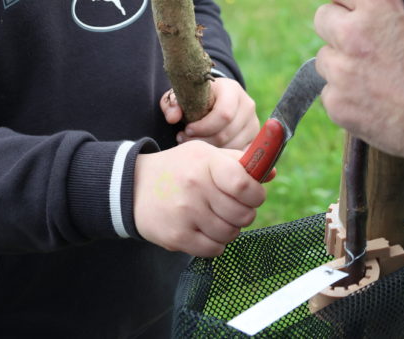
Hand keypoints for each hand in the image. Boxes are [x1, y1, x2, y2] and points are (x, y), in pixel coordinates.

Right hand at [133, 140, 265, 257]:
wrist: (133, 188)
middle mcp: (196, 187)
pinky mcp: (177, 236)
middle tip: (232, 208)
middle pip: (243, 214)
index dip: (256, 194)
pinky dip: (215, 244)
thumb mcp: (204, 155)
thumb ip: (237, 161)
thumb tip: (270, 172)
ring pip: (230, 233)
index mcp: (205, 163)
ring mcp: (186, 213)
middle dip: (244, 214)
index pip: (245, 184)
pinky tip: (204, 230)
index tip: (253, 195)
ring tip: (215, 218)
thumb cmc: (177, 169)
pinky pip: (214, 249)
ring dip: (229, 229)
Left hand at [160, 78, 259, 149]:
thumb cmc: (196, 98)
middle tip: (184, 139)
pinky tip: (208, 151)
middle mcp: (247, 105)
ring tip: (193, 144)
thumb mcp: (181, 96)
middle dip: (203, 141)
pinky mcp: (254, 138)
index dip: (203, 127)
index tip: (187, 130)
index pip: (224, 114)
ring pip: (232, 146)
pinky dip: (221, 156)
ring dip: (211, 150)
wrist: (214, 99)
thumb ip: (172, 104)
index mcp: (232, 89)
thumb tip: (173, 118)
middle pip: (227, 133)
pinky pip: (238, 155)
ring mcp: (253, 123)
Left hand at [313, 0, 403, 161]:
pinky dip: (346, 96)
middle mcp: (353, 31)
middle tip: (368, 45)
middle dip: (340, 29)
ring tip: (377, 77)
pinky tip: (375, 100)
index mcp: (378, 1)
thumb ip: (389, 4)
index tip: (354, 7)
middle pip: (323, 17)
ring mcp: (341, 69)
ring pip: (324, 57)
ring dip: (343, 64)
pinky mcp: (336, 102)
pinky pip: (330, 91)